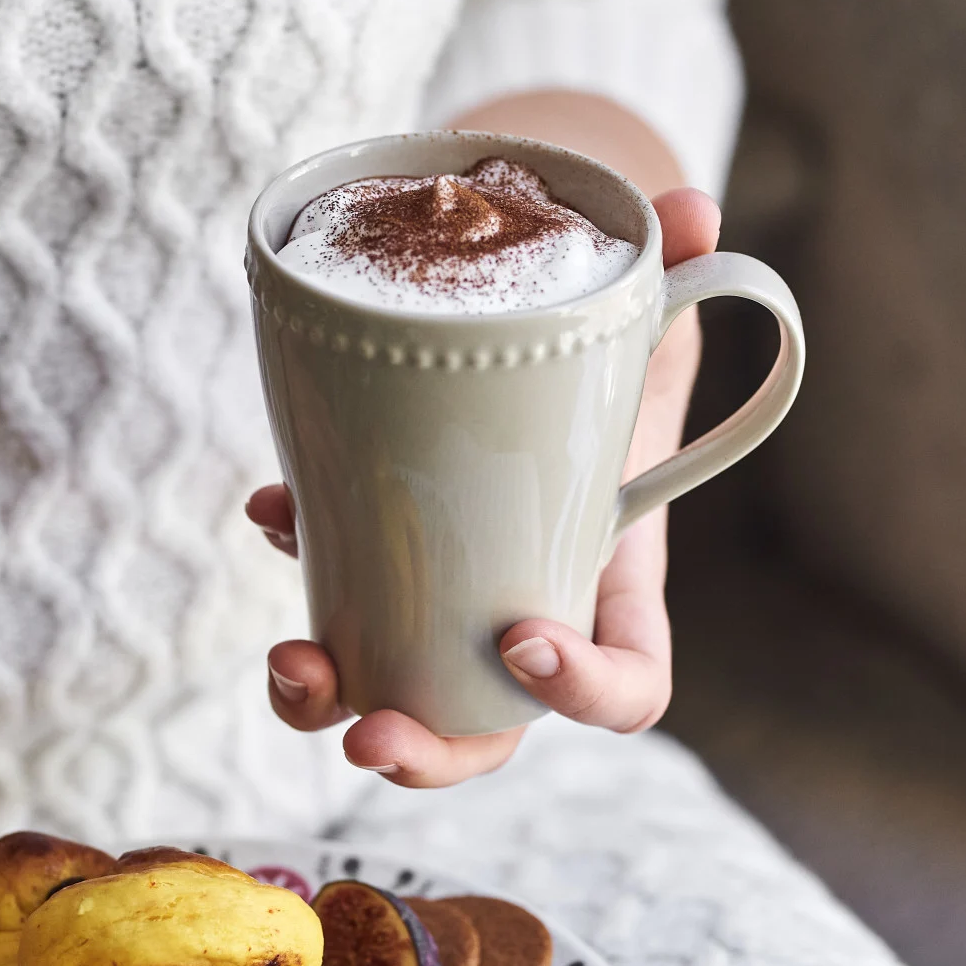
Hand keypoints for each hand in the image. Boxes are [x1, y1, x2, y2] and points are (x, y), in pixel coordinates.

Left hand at [247, 188, 720, 788]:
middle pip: (489, 731)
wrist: (547, 342)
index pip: (629, 686)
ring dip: (332, 701)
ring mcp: (447, 594)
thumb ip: (674, 265)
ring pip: (396, 691)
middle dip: (430, 752)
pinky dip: (301, 560)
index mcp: (612, 580)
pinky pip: (339, 590)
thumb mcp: (643, 311)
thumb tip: (694, 213)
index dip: (586, 692)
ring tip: (292, 665)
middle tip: (370, 733)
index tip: (523, 642)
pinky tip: (271, 507)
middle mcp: (527, 608)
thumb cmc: (611, 350)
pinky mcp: (384, 551)